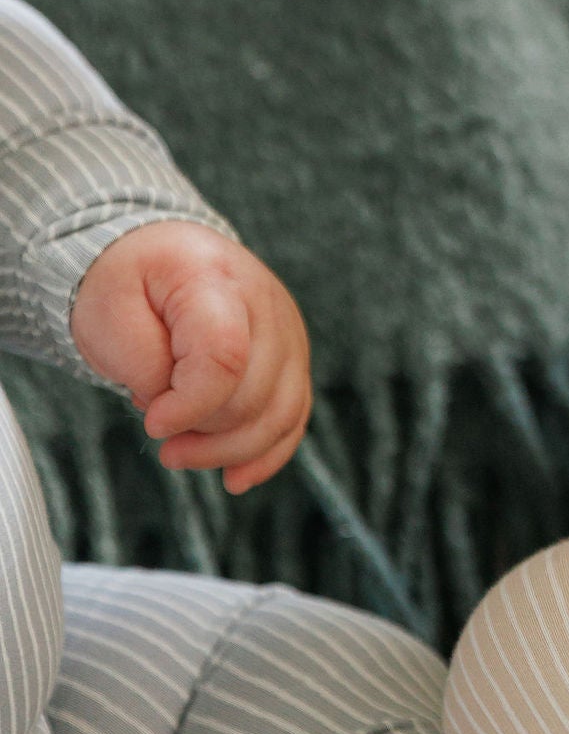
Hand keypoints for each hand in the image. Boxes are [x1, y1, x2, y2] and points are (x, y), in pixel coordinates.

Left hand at [70, 222, 311, 494]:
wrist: (159, 255)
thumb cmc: (129, 282)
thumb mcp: (109, 311)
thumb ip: (142, 363)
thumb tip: (174, 413)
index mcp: (213, 280)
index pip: (224, 356)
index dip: (190, 406)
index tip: (152, 423)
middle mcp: (265, 302)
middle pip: (252, 395)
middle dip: (200, 431)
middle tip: (153, 423)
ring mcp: (286, 330)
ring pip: (279, 413)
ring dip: (227, 449)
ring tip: (180, 451)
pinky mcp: (292, 356)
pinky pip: (294, 416)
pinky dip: (267, 454)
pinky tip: (236, 478)